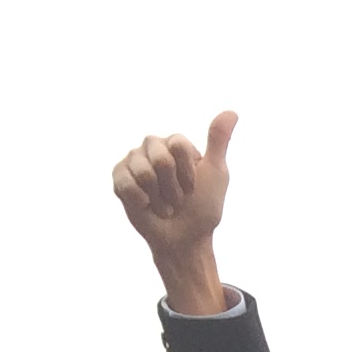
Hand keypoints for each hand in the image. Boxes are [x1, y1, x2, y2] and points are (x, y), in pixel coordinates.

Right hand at [113, 112, 235, 315]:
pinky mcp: (119, 179)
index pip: (178, 145)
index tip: (193, 187)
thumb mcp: (216, 173)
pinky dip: (139, 200)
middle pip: (160, 157)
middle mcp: (152, 148)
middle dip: (173, 186)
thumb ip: (218, 141)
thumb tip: (232, 112)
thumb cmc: (202, 208)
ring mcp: (133, 162)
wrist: (184, 239)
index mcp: (174, 143)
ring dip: (159, 197)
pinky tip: (146, 205)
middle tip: (178, 198)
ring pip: (142, 171)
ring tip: (164, 205)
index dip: (188, 173)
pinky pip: (125, 182)